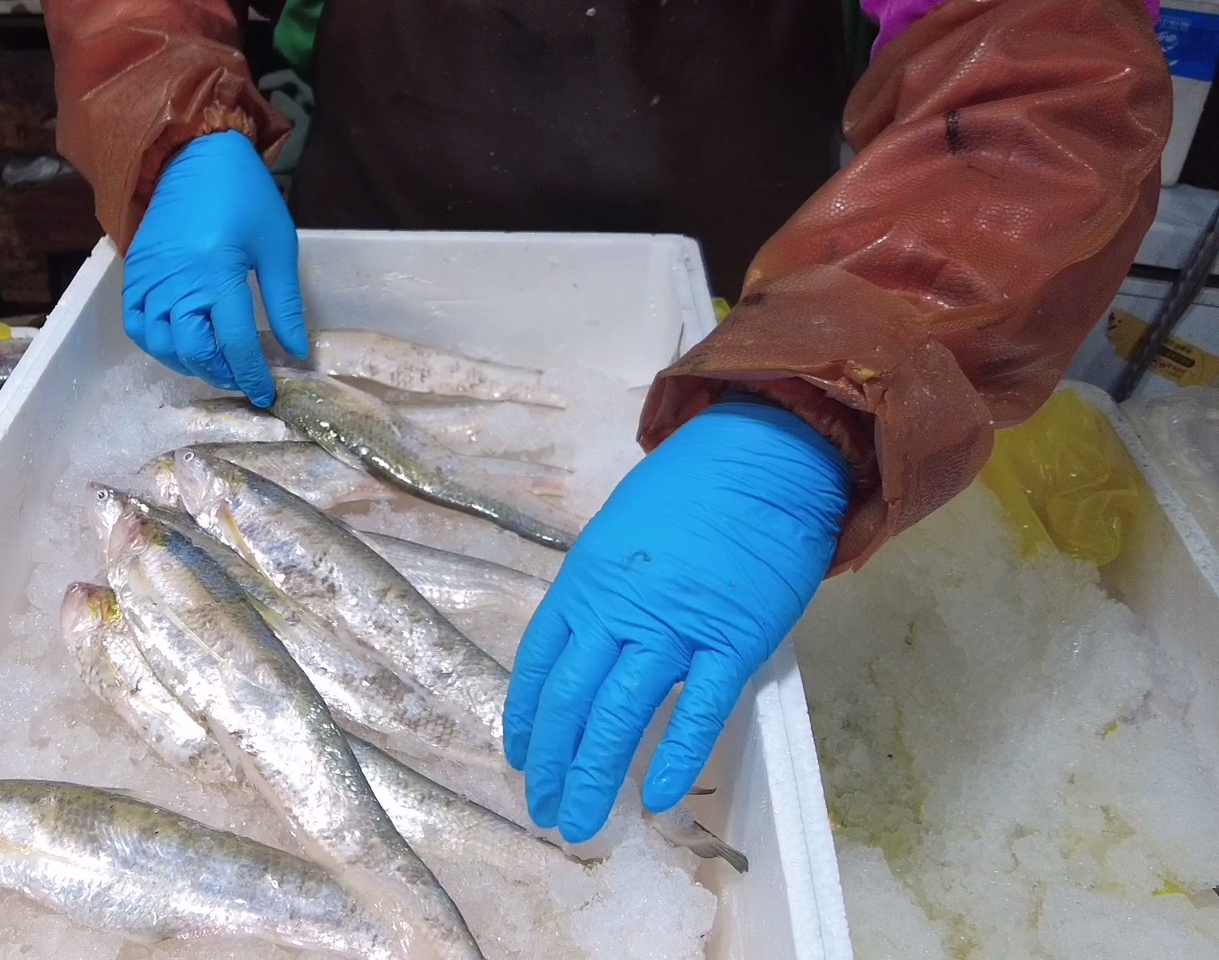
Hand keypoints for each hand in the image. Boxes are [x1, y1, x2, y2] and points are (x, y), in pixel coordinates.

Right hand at [122, 131, 308, 406]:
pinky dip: (156, 343)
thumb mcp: (277, 246)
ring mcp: (151, 278)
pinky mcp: (134, 273)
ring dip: (188, 363)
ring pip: (161, 343)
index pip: (234, 341)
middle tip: (242, 377)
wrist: (196, 154)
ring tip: (215, 364)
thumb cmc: (245, 196)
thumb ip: (285, 303)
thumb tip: (296, 352)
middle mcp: (178, 280)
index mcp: (218, 271)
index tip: (266, 392)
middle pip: (193, 349)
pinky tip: (180, 344)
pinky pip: (136, 323)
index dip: (252, 373)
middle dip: (221, 373)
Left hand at [503, 400, 849, 840]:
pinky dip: (674, 758)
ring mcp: (675, 628)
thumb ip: (597, 594)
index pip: (539, 666)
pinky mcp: (732, 642)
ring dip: (595, 776)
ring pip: (621, 716)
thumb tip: (581, 647)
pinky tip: (655, 799)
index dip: (526, 721)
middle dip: (552, 764)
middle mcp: (619, 610)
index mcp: (585, 583)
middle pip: (571, 702)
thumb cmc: (688, 492)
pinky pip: (698, 712)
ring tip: (581, 822)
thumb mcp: (614, 536)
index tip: (521, 761)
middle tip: (545, 811)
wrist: (760, 459)